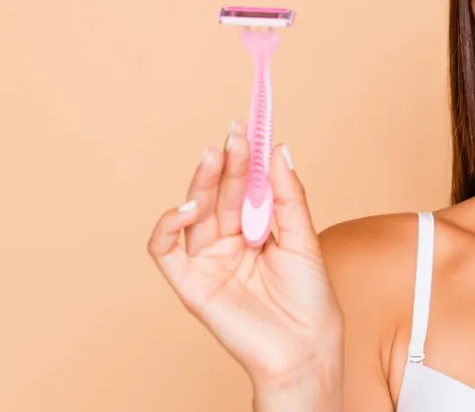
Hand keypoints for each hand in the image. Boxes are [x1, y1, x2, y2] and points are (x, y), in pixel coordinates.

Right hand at [147, 120, 341, 406]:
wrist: (307, 347)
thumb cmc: (310, 299)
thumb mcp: (303, 237)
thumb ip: (288, 195)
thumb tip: (278, 149)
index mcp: (255, 229)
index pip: (243, 185)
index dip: (244, 157)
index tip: (251, 127)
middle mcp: (228, 241)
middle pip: (219, 193)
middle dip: (226, 163)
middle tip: (236, 137)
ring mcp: (207, 261)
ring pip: (194, 211)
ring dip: (202, 182)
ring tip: (217, 156)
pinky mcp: (190, 283)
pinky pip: (164, 249)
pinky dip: (168, 224)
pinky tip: (190, 206)